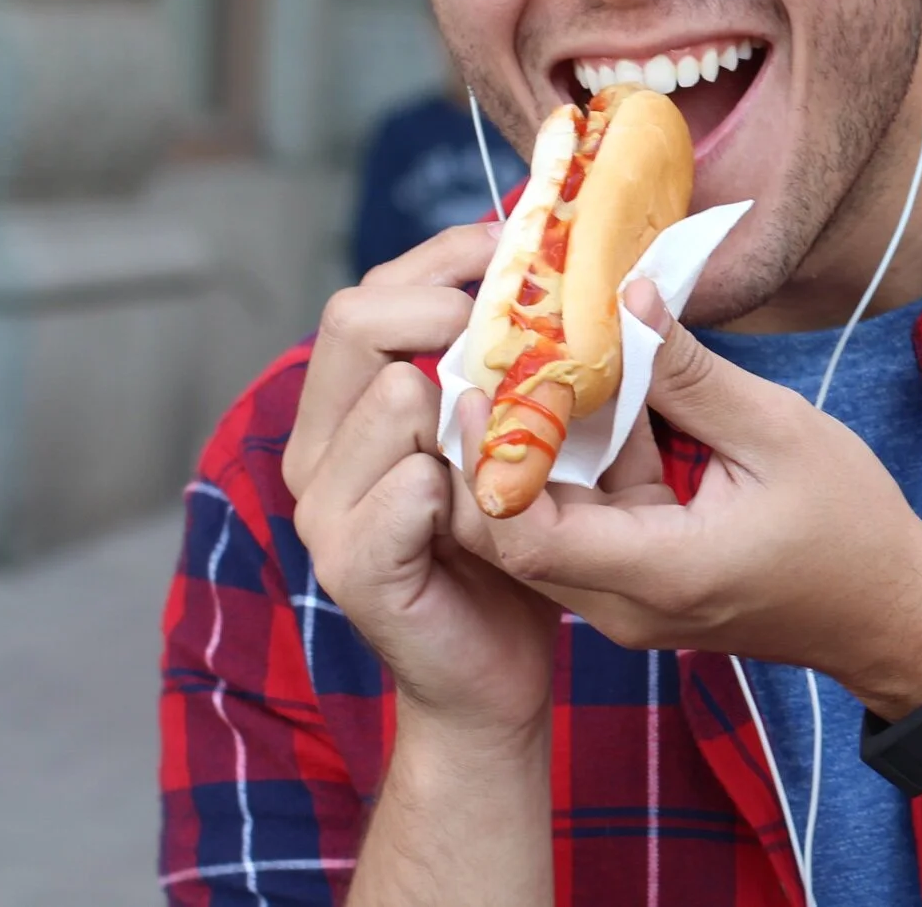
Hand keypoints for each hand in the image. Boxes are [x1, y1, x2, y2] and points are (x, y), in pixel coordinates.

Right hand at [285, 225, 558, 741]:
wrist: (495, 676)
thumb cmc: (516, 546)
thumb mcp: (529, 439)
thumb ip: (536, 369)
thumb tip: (602, 281)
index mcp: (351, 408)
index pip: (371, 292)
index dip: (442, 258)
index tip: (520, 246)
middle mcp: (320, 447)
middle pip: (354, 320)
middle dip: (447, 306)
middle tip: (525, 325)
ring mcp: (325, 507)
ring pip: (394, 396)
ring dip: (477, 403)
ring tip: (530, 431)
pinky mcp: (353, 563)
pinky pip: (412, 487)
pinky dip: (470, 484)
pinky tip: (504, 503)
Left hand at [454, 281, 921, 718]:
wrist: (887, 613)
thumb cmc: (850, 525)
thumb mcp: (779, 432)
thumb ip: (691, 374)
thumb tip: (627, 298)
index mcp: (661, 572)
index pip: (526, 536)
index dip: (487, 463)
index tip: (481, 388)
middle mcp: (627, 603)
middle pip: (510, 540)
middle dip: (488, 453)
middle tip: (484, 367)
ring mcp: (629, 604)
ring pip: (538, 536)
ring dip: (526, 459)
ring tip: (522, 372)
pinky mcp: (641, 590)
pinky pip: (582, 531)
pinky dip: (573, 472)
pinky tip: (583, 404)